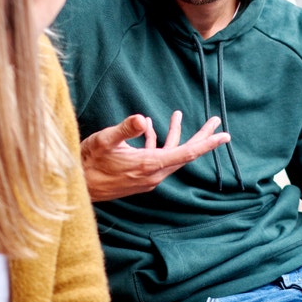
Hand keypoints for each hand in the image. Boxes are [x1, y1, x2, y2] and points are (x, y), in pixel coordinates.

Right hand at [80, 111, 229, 201]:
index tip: (224, 135)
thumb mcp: (105, 141)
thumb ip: (125, 129)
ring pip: (170, 154)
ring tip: (178, 115)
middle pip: (184, 154)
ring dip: (175, 135)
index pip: (185, 153)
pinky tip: (150, 129)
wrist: (76, 186)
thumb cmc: (89, 162)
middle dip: (200, 137)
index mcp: (149, 165)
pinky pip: (156, 158)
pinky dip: (157, 142)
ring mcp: (146, 177)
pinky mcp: (139, 177)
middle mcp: (152, 174)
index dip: (206, 143)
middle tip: (216, 122)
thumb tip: (143, 118)